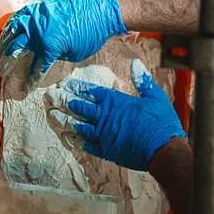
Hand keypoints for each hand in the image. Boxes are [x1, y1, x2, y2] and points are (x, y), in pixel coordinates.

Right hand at [0, 0, 127, 78]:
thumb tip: (44, 56)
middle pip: (17, 48)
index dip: (30, 78)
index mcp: (48, 46)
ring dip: (4, 41)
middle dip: (8, 61)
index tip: (26, 87)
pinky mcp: (40, 8)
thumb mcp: (74, 54)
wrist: (99, 10)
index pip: (36, 66)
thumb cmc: (90, 35)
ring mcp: (37, 17)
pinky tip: (8, 29)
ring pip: (14, 29)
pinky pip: (20, 16)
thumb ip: (55, 55)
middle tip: (1, 70)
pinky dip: (11, 23)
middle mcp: (38, 31)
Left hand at [48, 59, 186, 170]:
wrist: (165, 151)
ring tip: (51, 115)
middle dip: (62, 100)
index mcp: (116, 102)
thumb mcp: (154, 96)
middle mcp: (105, 117)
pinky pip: (86, 145)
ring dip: (63, 120)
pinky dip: (75, 140)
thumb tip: (135, 63)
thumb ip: (142, 80)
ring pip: (78, 126)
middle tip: (49, 96)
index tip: (63, 84)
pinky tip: (66, 137)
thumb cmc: (161, 122)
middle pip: (78, 107)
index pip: (90, 91)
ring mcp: (104, 135)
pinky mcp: (106, 151)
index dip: (75, 87)